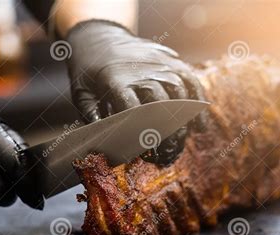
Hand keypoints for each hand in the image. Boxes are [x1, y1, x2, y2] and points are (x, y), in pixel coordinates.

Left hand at [65, 20, 206, 164]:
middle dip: (166, 131)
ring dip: (182, 120)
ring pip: (178, 93)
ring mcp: (159, 64)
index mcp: (117, 81)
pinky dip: (198, 103)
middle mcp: (141, 71)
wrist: (99, 36)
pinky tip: (199, 125)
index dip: (142, 130)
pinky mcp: (171, 61)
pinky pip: (190, 81)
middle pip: (160, 103)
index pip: (133, 109)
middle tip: (168, 152)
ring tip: (182, 142)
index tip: (148, 148)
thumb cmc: (89, 70)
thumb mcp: (81, 91)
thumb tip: (102, 134)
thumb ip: (91, 114)